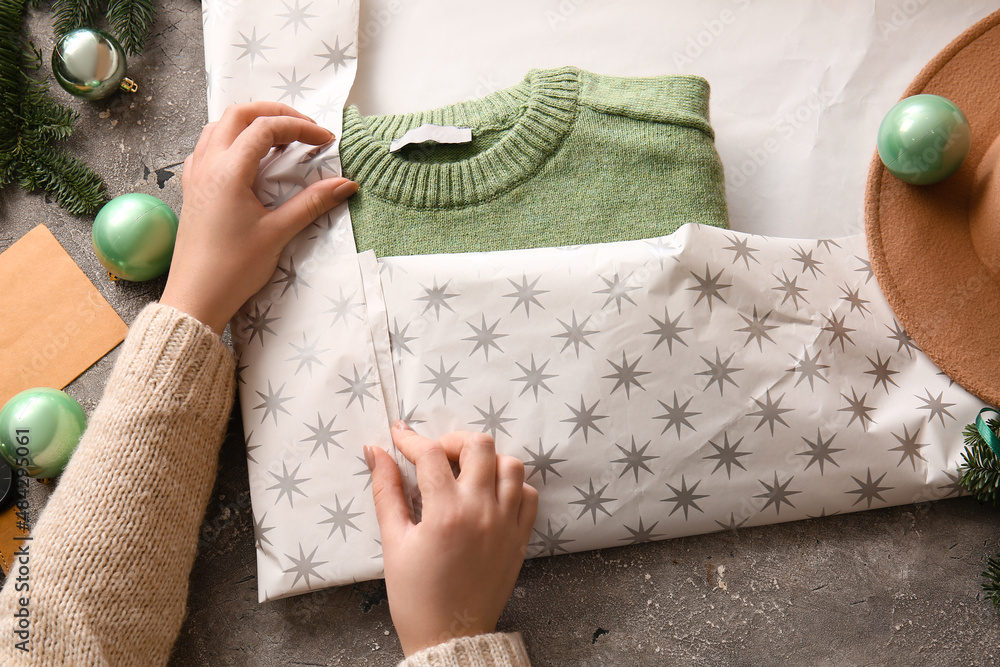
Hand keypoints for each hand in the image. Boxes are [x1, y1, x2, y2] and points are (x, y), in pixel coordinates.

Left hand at [160, 101, 358, 333]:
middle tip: (304, 128)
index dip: (300, 128)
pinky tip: (248, 160)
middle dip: (274, 113)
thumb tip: (345, 185)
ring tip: (279, 140)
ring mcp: (196, 175)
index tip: (325, 141)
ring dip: (251, 123)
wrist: (196, 298)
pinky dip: (231, 141)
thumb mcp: (278, 233)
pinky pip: (208, 147)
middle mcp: (207, 165)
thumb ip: (312, 203)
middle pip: (239, 114)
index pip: (266, 128)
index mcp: (228, 171)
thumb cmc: (233, 269)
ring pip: (219, 127)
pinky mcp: (193, 189)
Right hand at [366, 422, 538, 655]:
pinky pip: (528, 494)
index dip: (410, 438)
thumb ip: (386, 491)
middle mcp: (481, 512)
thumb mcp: (393, 542)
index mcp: (445, 513)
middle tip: (435, 455)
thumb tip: (376, 452)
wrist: (450, 636)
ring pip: (510, 464)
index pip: (430, 453)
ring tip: (464, 472)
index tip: (399, 436)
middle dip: (452, 440)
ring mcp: (506, 523)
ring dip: (486, 460)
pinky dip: (511, 485)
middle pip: (479, 445)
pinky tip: (488, 494)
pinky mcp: (520, 537)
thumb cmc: (416, 596)